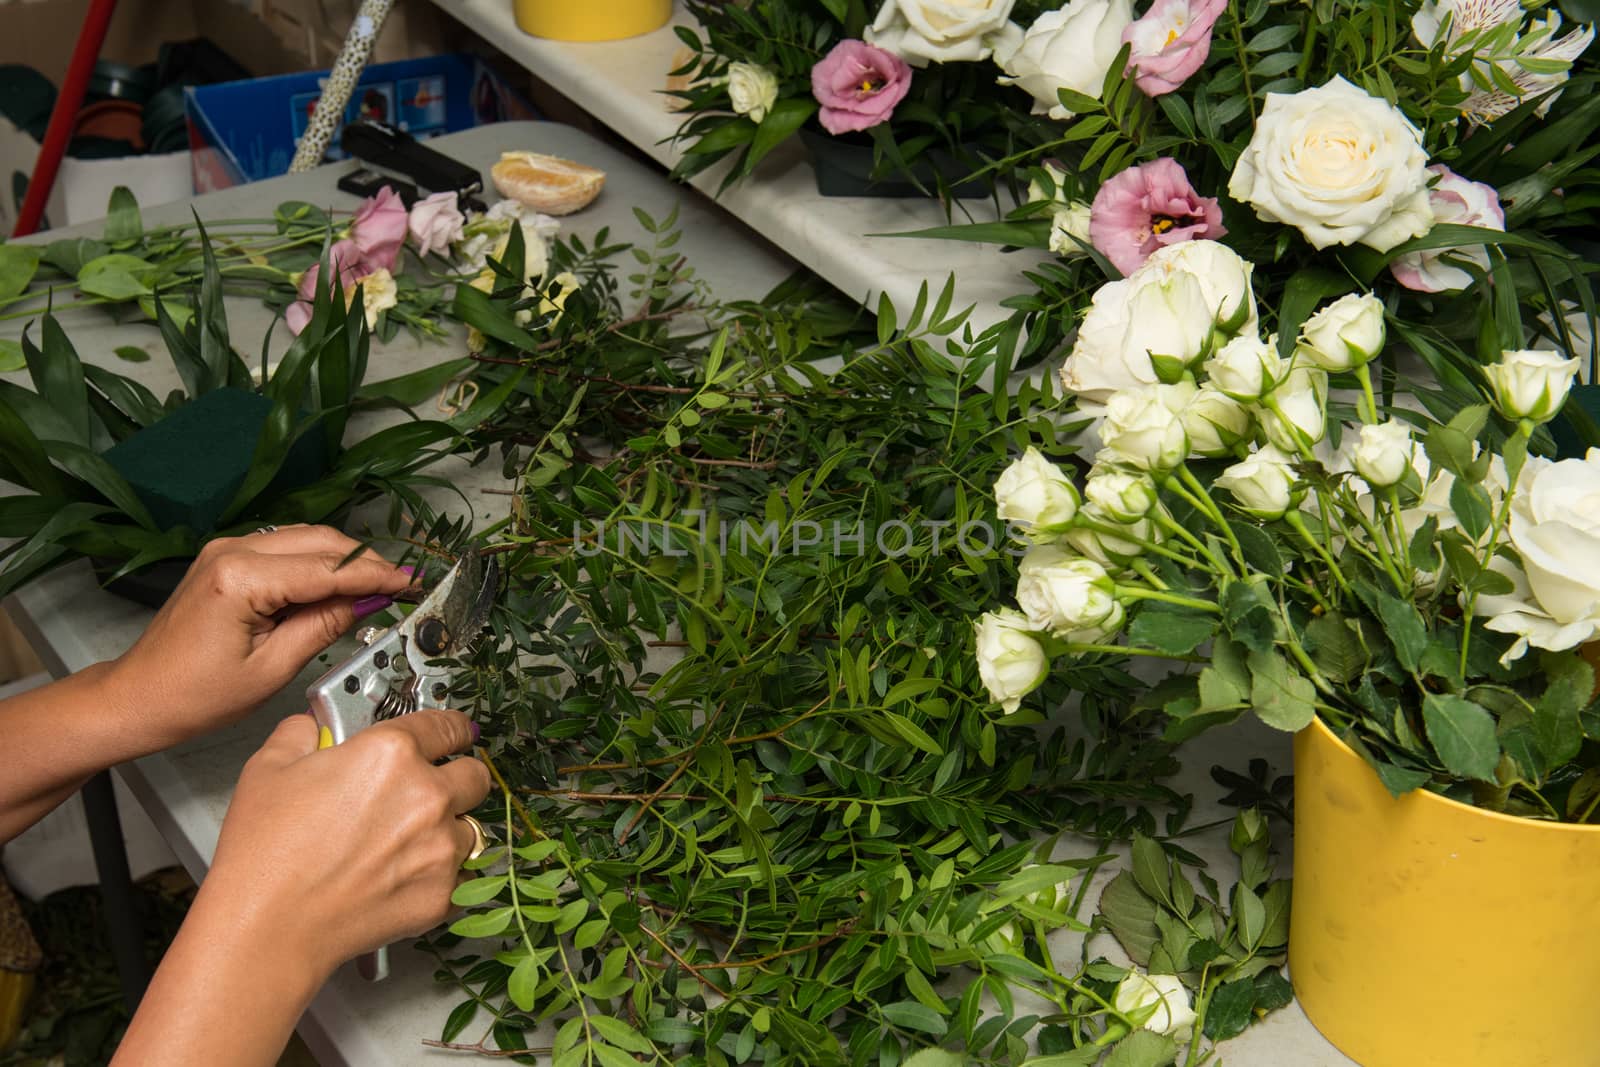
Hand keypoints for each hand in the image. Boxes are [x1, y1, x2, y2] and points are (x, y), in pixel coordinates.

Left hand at [104, 524, 413, 743]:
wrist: (138, 696)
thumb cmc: (194, 695)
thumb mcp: (272, 670)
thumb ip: (323, 627)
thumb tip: (366, 601)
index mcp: (241, 579)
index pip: (328, 568)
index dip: (376, 576)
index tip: (411, 583)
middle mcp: (233, 550)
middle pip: (321, 541)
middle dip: (366, 562)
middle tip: (401, 586)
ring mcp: (227, 549)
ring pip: (306, 538)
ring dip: (344, 560)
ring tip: (377, 587)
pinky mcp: (226, 557)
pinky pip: (286, 549)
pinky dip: (318, 562)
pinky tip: (338, 585)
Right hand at [111, 709, 490, 1066]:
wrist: (268, 926)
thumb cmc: (265, 853)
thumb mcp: (268, 768)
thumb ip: (302, 734)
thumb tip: (312, 728)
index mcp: (391, 754)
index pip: (448, 726)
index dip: (451, 729)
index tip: (454, 734)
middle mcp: (427, 796)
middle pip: (475, 775)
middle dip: (457, 778)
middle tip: (429, 790)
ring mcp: (440, 847)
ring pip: (469, 827)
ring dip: (447, 830)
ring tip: (406, 843)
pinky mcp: (442, 893)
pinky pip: (461, 875)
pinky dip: (442, 875)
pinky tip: (404, 877)